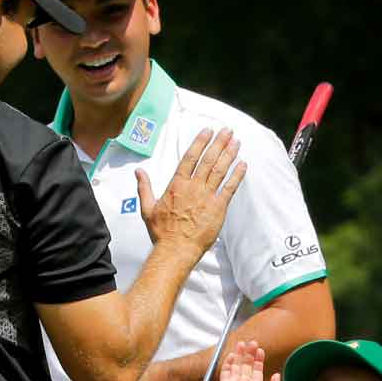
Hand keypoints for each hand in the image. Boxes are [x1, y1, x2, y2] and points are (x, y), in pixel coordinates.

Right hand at [137, 129, 246, 256]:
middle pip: (208, 160)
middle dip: (219, 143)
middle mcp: (193, 187)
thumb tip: (138, 171)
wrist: (176, 249)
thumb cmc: (162, 232)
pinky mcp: (218, 208)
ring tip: (236, 142)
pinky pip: (229, 188)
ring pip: (220, 170)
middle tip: (227, 130)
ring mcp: (207, 197)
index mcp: (177, 185)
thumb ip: (144, 187)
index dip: (200, 142)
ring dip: (229, 154)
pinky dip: (237, 176)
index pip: (190, 158)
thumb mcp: (147, 208)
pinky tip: (243, 164)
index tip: (208, 131)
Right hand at [217, 341, 281, 380]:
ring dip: (239, 354)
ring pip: (236, 365)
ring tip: (241, 344)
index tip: (260, 350)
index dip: (258, 359)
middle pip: (246, 364)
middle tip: (252, 343)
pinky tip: (233, 355)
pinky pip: (226, 371)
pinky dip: (228, 363)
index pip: (256, 369)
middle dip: (249, 353)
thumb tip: (277, 375)